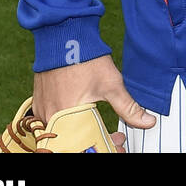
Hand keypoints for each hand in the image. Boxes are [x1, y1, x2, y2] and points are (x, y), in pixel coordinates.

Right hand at [34, 56, 156, 153]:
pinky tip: (83, 121)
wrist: (64, 37)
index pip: (86, 145)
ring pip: (62, 136)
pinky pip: (51, 126)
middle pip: (73, 144)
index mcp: (67, 117)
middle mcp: (51, 119)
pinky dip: (68, 127)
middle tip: (115, 138)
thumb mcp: (111, 84)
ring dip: (82, 136)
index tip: (120, 143)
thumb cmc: (85, 59)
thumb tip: (147, 122)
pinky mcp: (39, 105)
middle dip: (96, 144)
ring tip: (103, 129)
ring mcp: (42, 113)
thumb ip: (128, 107)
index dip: (106, 147)